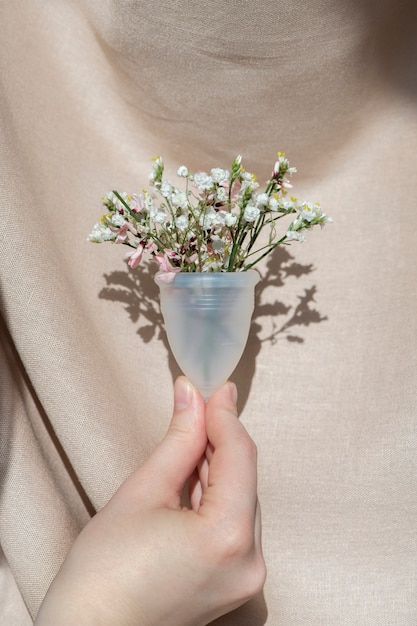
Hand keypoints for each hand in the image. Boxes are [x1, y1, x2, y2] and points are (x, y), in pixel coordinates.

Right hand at [35, 377, 265, 625]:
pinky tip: (194, 478)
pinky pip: (235, 524)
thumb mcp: (142, 492)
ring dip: (217, 467)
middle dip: (220, 439)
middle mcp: (249, 560)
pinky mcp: (236, 583)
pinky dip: (217, 497)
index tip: (212, 388)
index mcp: (228, 536)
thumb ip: (178, 440)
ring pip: (241, 499)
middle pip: (244, 478)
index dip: (225, 416)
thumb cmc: (104, 572)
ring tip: (189, 441)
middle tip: (198, 406)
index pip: (239, 456)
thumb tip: (192, 395)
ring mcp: (246, 577)